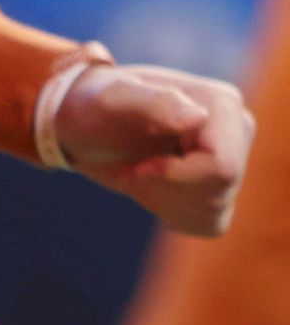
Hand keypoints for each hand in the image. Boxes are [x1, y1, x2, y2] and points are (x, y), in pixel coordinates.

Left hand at [54, 63, 254, 234]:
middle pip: (217, 192)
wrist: (88, 127)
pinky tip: (151, 186)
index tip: (137, 166)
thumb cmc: (96, 104)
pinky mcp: (222, 190)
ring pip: (212, 212)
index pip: (221, 167)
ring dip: (162, 200)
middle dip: (165, 189)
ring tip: (139, 172)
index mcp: (222, 103)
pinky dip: (170, 212)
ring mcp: (234, 161)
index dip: (172, 176)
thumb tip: (198, 116)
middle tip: (132, 170)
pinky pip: (207, 224)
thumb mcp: (114, 100)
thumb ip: (155, 103)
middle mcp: (237, 131)